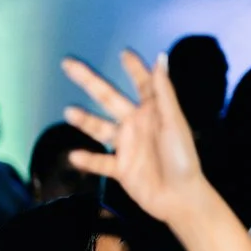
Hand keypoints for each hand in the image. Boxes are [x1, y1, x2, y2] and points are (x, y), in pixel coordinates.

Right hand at [61, 50, 208, 224]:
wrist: (180, 198)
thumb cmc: (183, 159)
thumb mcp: (174, 123)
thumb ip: (163, 92)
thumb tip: (160, 58)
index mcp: (153, 111)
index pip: (142, 83)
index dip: (134, 68)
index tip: (124, 52)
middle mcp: (136, 124)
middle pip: (107, 98)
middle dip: (88, 81)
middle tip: (68, 64)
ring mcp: (126, 145)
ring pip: (99, 128)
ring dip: (84, 120)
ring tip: (68, 112)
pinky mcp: (120, 168)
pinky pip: (99, 162)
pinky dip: (87, 160)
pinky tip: (73, 156)